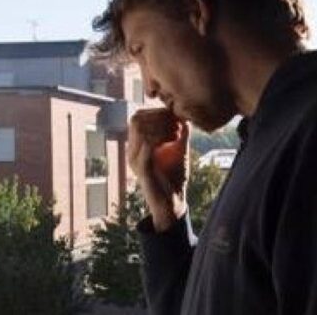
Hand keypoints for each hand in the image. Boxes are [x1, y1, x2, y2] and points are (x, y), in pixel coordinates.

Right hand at [128, 108, 189, 231]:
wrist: (173, 202)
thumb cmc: (174, 176)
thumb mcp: (179, 149)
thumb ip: (180, 133)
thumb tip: (184, 116)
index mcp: (137, 145)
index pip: (138, 117)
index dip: (157, 113)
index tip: (175, 118)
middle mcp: (132, 151)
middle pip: (136, 120)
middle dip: (158, 117)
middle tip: (176, 125)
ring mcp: (135, 160)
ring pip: (140, 129)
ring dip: (161, 126)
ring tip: (176, 133)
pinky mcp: (142, 170)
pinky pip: (146, 146)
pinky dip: (161, 138)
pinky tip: (173, 141)